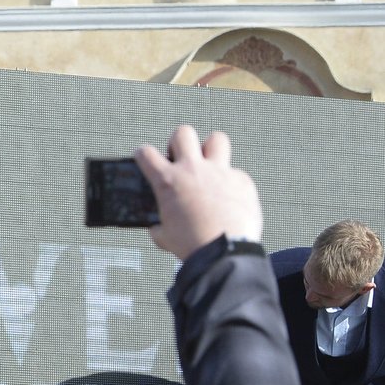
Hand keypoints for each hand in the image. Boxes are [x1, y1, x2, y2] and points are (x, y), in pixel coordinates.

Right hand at [133, 125, 261, 259]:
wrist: (224, 252)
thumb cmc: (195, 245)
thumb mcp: (165, 236)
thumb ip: (159, 225)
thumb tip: (159, 226)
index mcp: (169, 182)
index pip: (147, 154)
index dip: (143, 154)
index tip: (145, 156)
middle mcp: (193, 170)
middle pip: (183, 133)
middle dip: (178, 142)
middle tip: (180, 156)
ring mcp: (220, 172)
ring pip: (216, 139)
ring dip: (210, 149)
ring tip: (208, 164)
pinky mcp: (242, 181)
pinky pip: (236, 172)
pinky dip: (230, 181)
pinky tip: (228, 196)